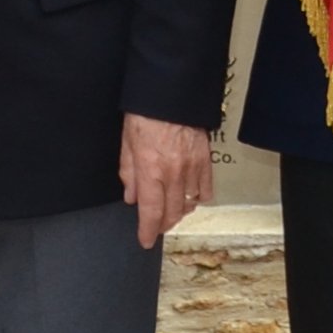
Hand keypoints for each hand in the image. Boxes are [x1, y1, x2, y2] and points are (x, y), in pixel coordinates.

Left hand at [123, 113, 212, 250]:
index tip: (145, 240)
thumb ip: (128, 173)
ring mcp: (192, 167)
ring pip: (190, 204)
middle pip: (172, 213)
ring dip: (180, 212)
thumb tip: (131, 196)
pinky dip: (199, 197)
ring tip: (172, 212)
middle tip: (156, 227)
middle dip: (163, 225)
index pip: (150, 212)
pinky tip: (191, 198)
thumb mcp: (127, 143)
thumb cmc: (147, 112)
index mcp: (150, 170)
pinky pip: (206, 188)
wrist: (172, 92)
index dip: (147, 231)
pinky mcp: (205, 159)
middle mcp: (172, 172)